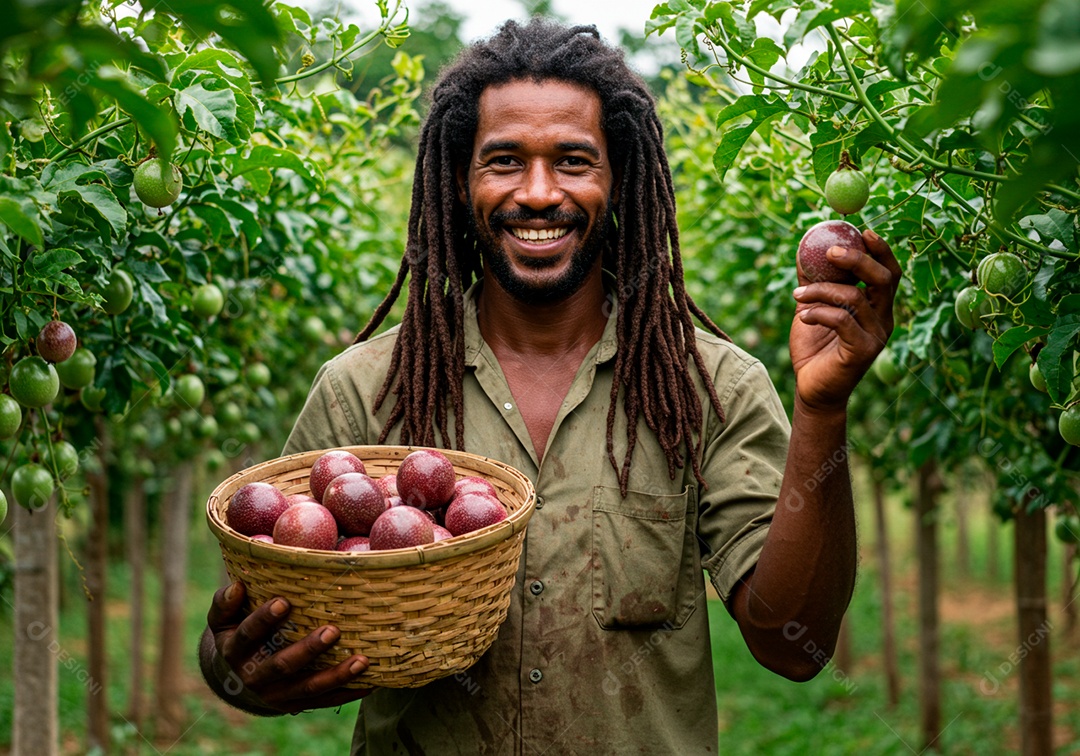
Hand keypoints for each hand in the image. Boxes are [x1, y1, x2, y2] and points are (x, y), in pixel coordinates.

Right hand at [206, 580, 370, 713]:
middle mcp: (254, 676)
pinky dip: (347, 693)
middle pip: (282, 665)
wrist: (234, 678)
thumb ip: (225, 602)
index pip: (248, 634)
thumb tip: (237, 586)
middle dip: (308, 649)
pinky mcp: (294, 704)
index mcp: (234, 650)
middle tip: (332, 631)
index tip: (283, 602)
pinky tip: (370, 683)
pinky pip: (323, 701)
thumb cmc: (236, 634)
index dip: (263, 619)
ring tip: (362, 661)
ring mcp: (275, 694)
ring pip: (308, 687)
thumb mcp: (222, 619)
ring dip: (336, 675)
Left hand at [790, 229, 899, 412]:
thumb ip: (814, 282)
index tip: (861, 231)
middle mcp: (884, 319)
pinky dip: (819, 312)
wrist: (811, 390)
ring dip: (821, 290)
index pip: (889, 272)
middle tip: (831, 251)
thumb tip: (805, 250)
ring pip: (855, 298)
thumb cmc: (814, 348)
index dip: (880, 250)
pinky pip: (842, 321)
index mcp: (877, 306)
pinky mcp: (863, 352)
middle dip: (858, 259)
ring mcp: (876, 336)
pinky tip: (803, 316)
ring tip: (796, 295)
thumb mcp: (812, 308)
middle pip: (883, 279)